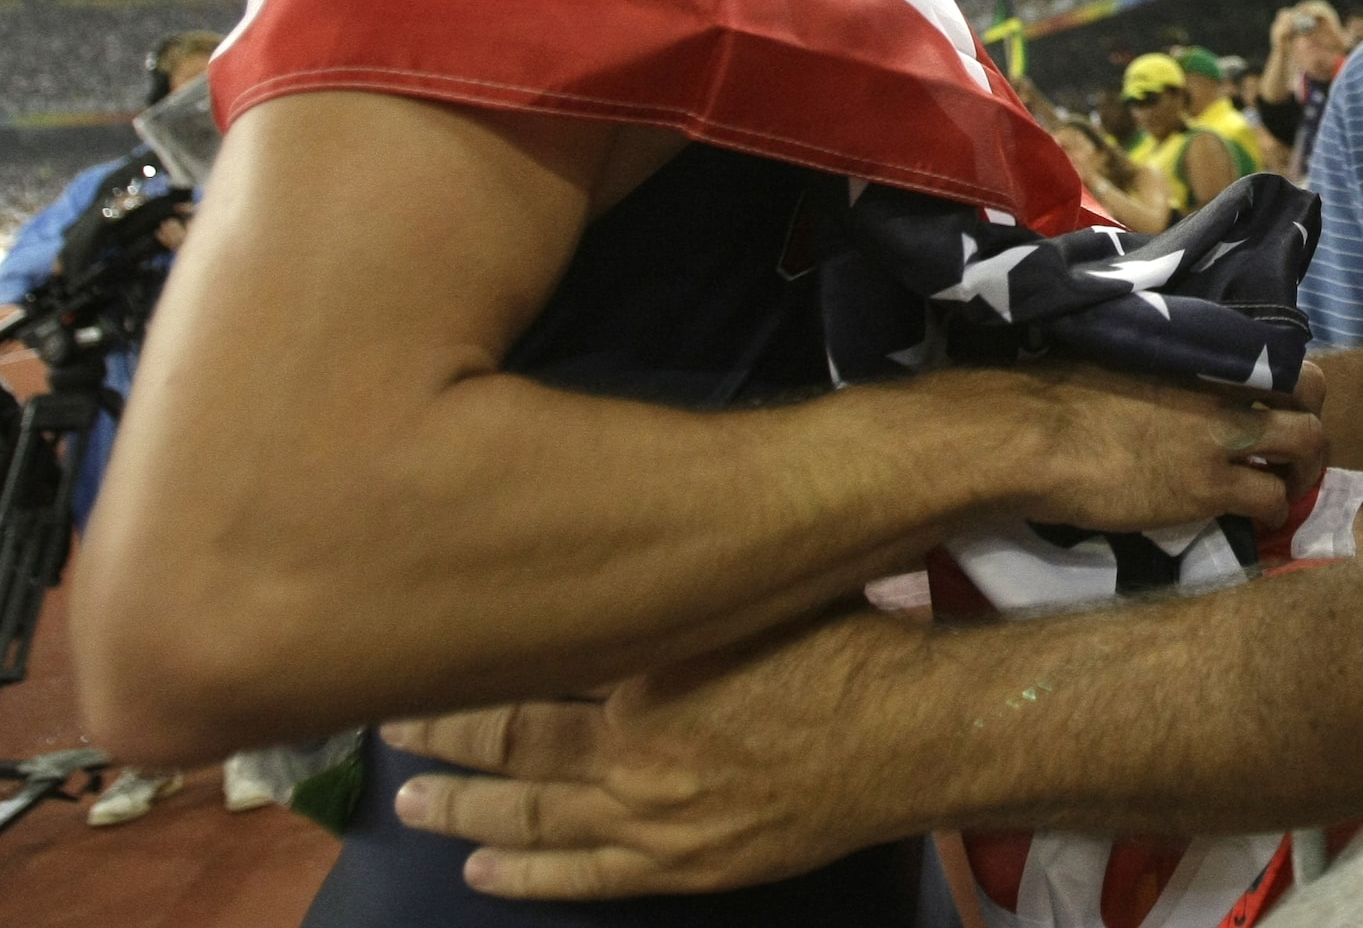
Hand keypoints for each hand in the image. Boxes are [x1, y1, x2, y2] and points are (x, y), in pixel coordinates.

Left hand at [388, 613, 912, 898]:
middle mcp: (632, 753)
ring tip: (409, 800)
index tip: (414, 656)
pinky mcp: (684, 867)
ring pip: (533, 818)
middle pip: (513, 747)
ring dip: (464, 809)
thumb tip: (609, 544)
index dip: (462, 670)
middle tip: (389, 729)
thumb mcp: (746, 592)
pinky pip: (585, 878)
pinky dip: (526, 875)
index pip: (523, 672)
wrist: (913, 733)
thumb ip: (673, 587)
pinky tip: (482, 868)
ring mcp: (654, 821)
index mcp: (643, 672)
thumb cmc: (842, 641)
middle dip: (445, 738)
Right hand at [1009, 365, 1328, 531]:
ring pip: (1308, 442)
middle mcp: (1221, 388)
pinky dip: (1274, 513)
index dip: (1289, 384)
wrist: (1033, 437)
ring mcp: (1220, 436)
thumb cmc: (1055, 395)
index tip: (1276, 409)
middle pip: (1310, 390)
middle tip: (1293, 456)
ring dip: (1305, 471)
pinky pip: (1270, 498)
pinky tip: (1260, 523)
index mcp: (1198, 355)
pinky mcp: (1208, 486)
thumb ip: (1162, 371)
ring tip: (1286, 491)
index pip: (1275, 353)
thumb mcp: (1122, 361)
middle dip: (1313, 424)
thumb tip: (1164, 384)